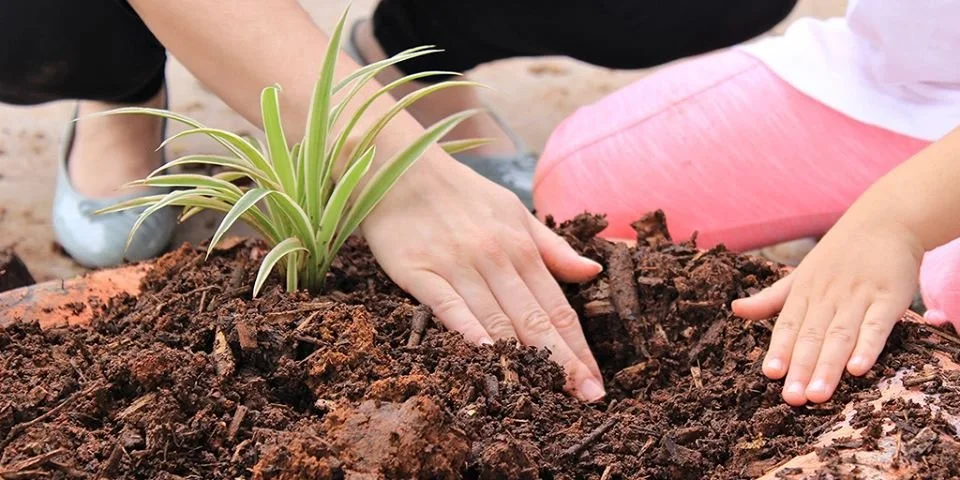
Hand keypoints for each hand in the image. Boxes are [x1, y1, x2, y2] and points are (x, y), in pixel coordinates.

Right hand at [361, 155, 605, 401]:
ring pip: (496, 317)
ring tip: (546, 394)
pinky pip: (448, 306)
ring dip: (523, 358)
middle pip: (534, 319)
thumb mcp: (513, 211)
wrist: (398, 167)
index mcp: (521, 246)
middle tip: (585, 398)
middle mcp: (495, 258)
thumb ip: (551, 247)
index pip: (557, 307)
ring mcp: (457, 265)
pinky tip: (487, 356)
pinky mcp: (419, 271)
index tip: (595, 382)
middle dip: (563, 362)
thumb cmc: (459, 193)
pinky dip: (469, 330)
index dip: (578, 348)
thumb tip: (590, 272)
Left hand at [732, 216, 922, 405]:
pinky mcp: (889, 298)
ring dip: (828, 367)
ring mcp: (858, 297)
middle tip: (792, 399)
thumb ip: (770, 299)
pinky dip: (867, 347)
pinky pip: (877, 326)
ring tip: (817, 395)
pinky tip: (858, 369)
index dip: (780, 350)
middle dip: (801, 369)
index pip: (788, 326)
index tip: (771, 375)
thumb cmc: (838, 255)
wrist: (885, 221)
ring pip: (840, 336)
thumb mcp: (800, 274)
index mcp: (804, 292)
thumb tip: (734, 310)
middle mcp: (828, 296)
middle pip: (812, 337)